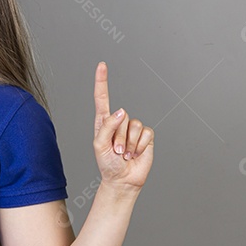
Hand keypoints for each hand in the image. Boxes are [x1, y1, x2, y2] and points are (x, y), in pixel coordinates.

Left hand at [93, 62, 152, 189]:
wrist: (123, 179)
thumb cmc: (107, 163)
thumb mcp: (100, 145)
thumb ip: (107, 126)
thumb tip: (121, 110)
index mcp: (104, 122)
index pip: (102, 98)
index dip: (102, 81)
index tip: (102, 65)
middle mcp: (119, 122)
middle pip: (121, 117)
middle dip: (118, 137)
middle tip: (116, 151)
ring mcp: (133, 128)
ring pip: (134, 125)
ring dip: (129, 143)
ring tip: (125, 154)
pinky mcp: (146, 136)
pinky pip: (145, 133)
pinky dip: (140, 146)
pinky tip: (135, 153)